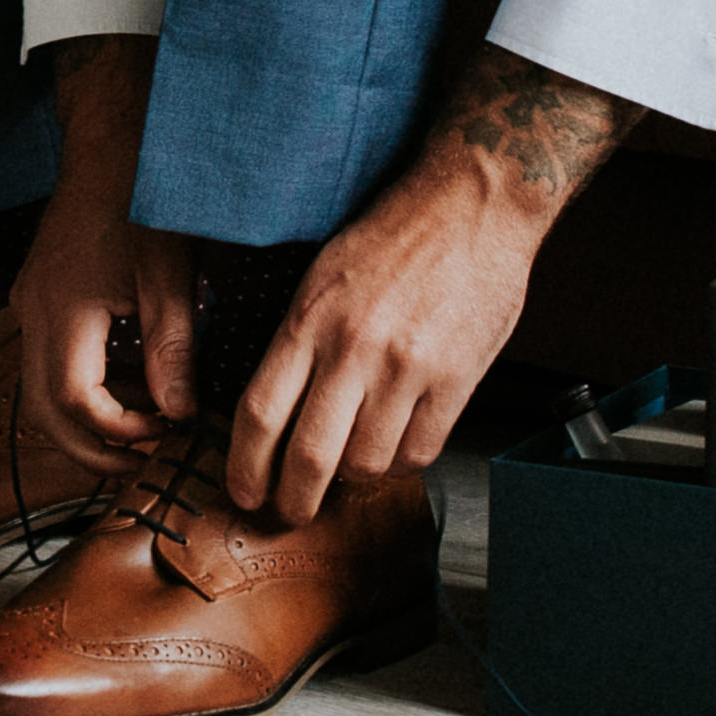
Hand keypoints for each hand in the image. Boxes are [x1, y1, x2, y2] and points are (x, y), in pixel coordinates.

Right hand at [5, 35, 185, 473]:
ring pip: (40, 386)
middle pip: (42, 408)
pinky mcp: (41, 291)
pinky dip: (84, 383)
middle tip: (141, 463)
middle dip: (89, 446)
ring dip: (85, 417)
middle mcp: (34, 310)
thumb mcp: (170, 275)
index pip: (74, 401)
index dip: (117, 431)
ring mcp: (32, 300)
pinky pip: (50, 356)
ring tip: (141, 427)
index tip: (163, 432)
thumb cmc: (145, 196)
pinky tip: (130, 379)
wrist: (114, 136)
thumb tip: (179, 414)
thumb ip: (173, 349)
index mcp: (64, 310)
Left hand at [222, 47, 632, 516]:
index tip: (243, 491)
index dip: (244, 466)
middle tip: (290, 513)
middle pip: (309, 455)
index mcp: (310, 319)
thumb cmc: (395, 233)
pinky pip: (420, 450)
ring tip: (348, 474)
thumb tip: (274, 410)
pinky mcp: (456, 379)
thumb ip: (300, 338)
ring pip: (367, 463)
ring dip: (353, 481)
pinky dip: (402, 461)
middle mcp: (354, 348)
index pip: (258, 412)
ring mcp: (407, 368)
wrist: (472, 203)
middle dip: (292, 500)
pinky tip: (394, 448)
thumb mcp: (322, 274)